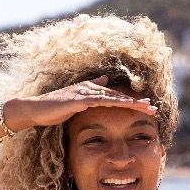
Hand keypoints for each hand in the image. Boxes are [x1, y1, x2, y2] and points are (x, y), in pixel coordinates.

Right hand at [6, 75, 157, 130]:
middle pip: (119, 96)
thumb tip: (105, 80)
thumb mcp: (75, 101)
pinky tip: (126, 105)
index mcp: (91, 91)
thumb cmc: (53, 108)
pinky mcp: (79, 100)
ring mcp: (85, 93)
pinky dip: (114, 102)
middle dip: (138, 103)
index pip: (115, 97)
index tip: (147, 108)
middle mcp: (90, 89)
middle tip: (155, 108)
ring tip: (147, 108)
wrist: (35, 110)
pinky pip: (101, 101)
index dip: (132, 102)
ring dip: (132, 103)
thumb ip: (90, 91)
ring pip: (114, 97)